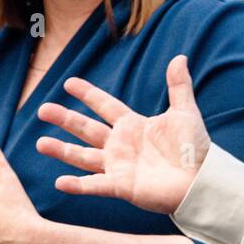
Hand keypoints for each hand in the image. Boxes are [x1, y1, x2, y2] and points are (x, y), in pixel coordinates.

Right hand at [35, 54, 208, 214]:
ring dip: (62, 150)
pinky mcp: (122, 187)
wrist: (202, 180)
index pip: (105, 106)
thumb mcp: (185, 113)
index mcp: (133, 125)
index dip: (88, 94)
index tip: (69, 82)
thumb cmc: (195, 149)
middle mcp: (121, 145)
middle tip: (42, 109)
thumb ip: (179, 86)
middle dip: (65, 119)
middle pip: (86, 129)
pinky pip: (95, 185)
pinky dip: (78, 185)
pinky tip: (59, 181)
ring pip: (83, 157)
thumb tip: (180, 57)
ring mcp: (118, 167)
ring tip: (40, 143)